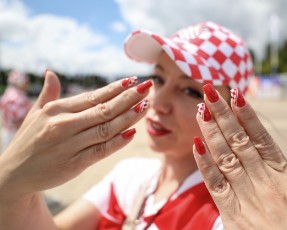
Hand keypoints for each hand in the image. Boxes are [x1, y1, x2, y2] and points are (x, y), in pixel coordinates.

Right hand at [0, 71, 150, 200]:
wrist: (13, 175)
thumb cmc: (29, 140)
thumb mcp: (35, 114)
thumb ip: (48, 94)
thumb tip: (51, 73)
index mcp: (57, 110)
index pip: (93, 96)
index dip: (115, 88)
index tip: (133, 80)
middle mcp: (64, 125)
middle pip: (104, 110)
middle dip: (128, 98)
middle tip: (148, 88)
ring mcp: (70, 145)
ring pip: (106, 128)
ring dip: (128, 117)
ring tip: (146, 106)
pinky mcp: (74, 164)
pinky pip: (100, 151)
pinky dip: (117, 142)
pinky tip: (132, 132)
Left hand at [193, 84, 286, 228]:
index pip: (264, 138)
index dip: (248, 115)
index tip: (237, 95)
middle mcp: (267, 184)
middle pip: (240, 141)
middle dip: (224, 114)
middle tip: (211, 90)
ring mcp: (250, 199)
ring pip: (226, 157)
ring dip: (212, 131)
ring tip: (202, 108)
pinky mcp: (235, 217)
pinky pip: (216, 185)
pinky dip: (205, 163)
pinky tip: (197, 144)